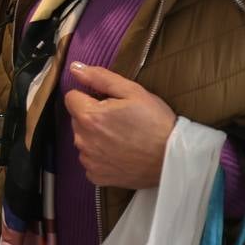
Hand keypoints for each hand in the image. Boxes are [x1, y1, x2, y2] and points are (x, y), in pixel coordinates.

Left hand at [64, 62, 176, 189]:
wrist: (173, 159)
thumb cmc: (156, 122)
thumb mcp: (133, 91)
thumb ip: (100, 78)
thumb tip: (74, 68)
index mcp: (89, 116)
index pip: (71, 98)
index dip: (89, 96)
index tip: (107, 103)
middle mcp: (83, 140)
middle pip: (77, 119)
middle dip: (92, 116)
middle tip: (119, 120)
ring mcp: (89, 161)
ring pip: (83, 140)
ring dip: (95, 136)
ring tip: (121, 137)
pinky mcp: (96, 176)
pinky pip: (90, 160)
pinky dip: (100, 156)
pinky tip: (119, 154)